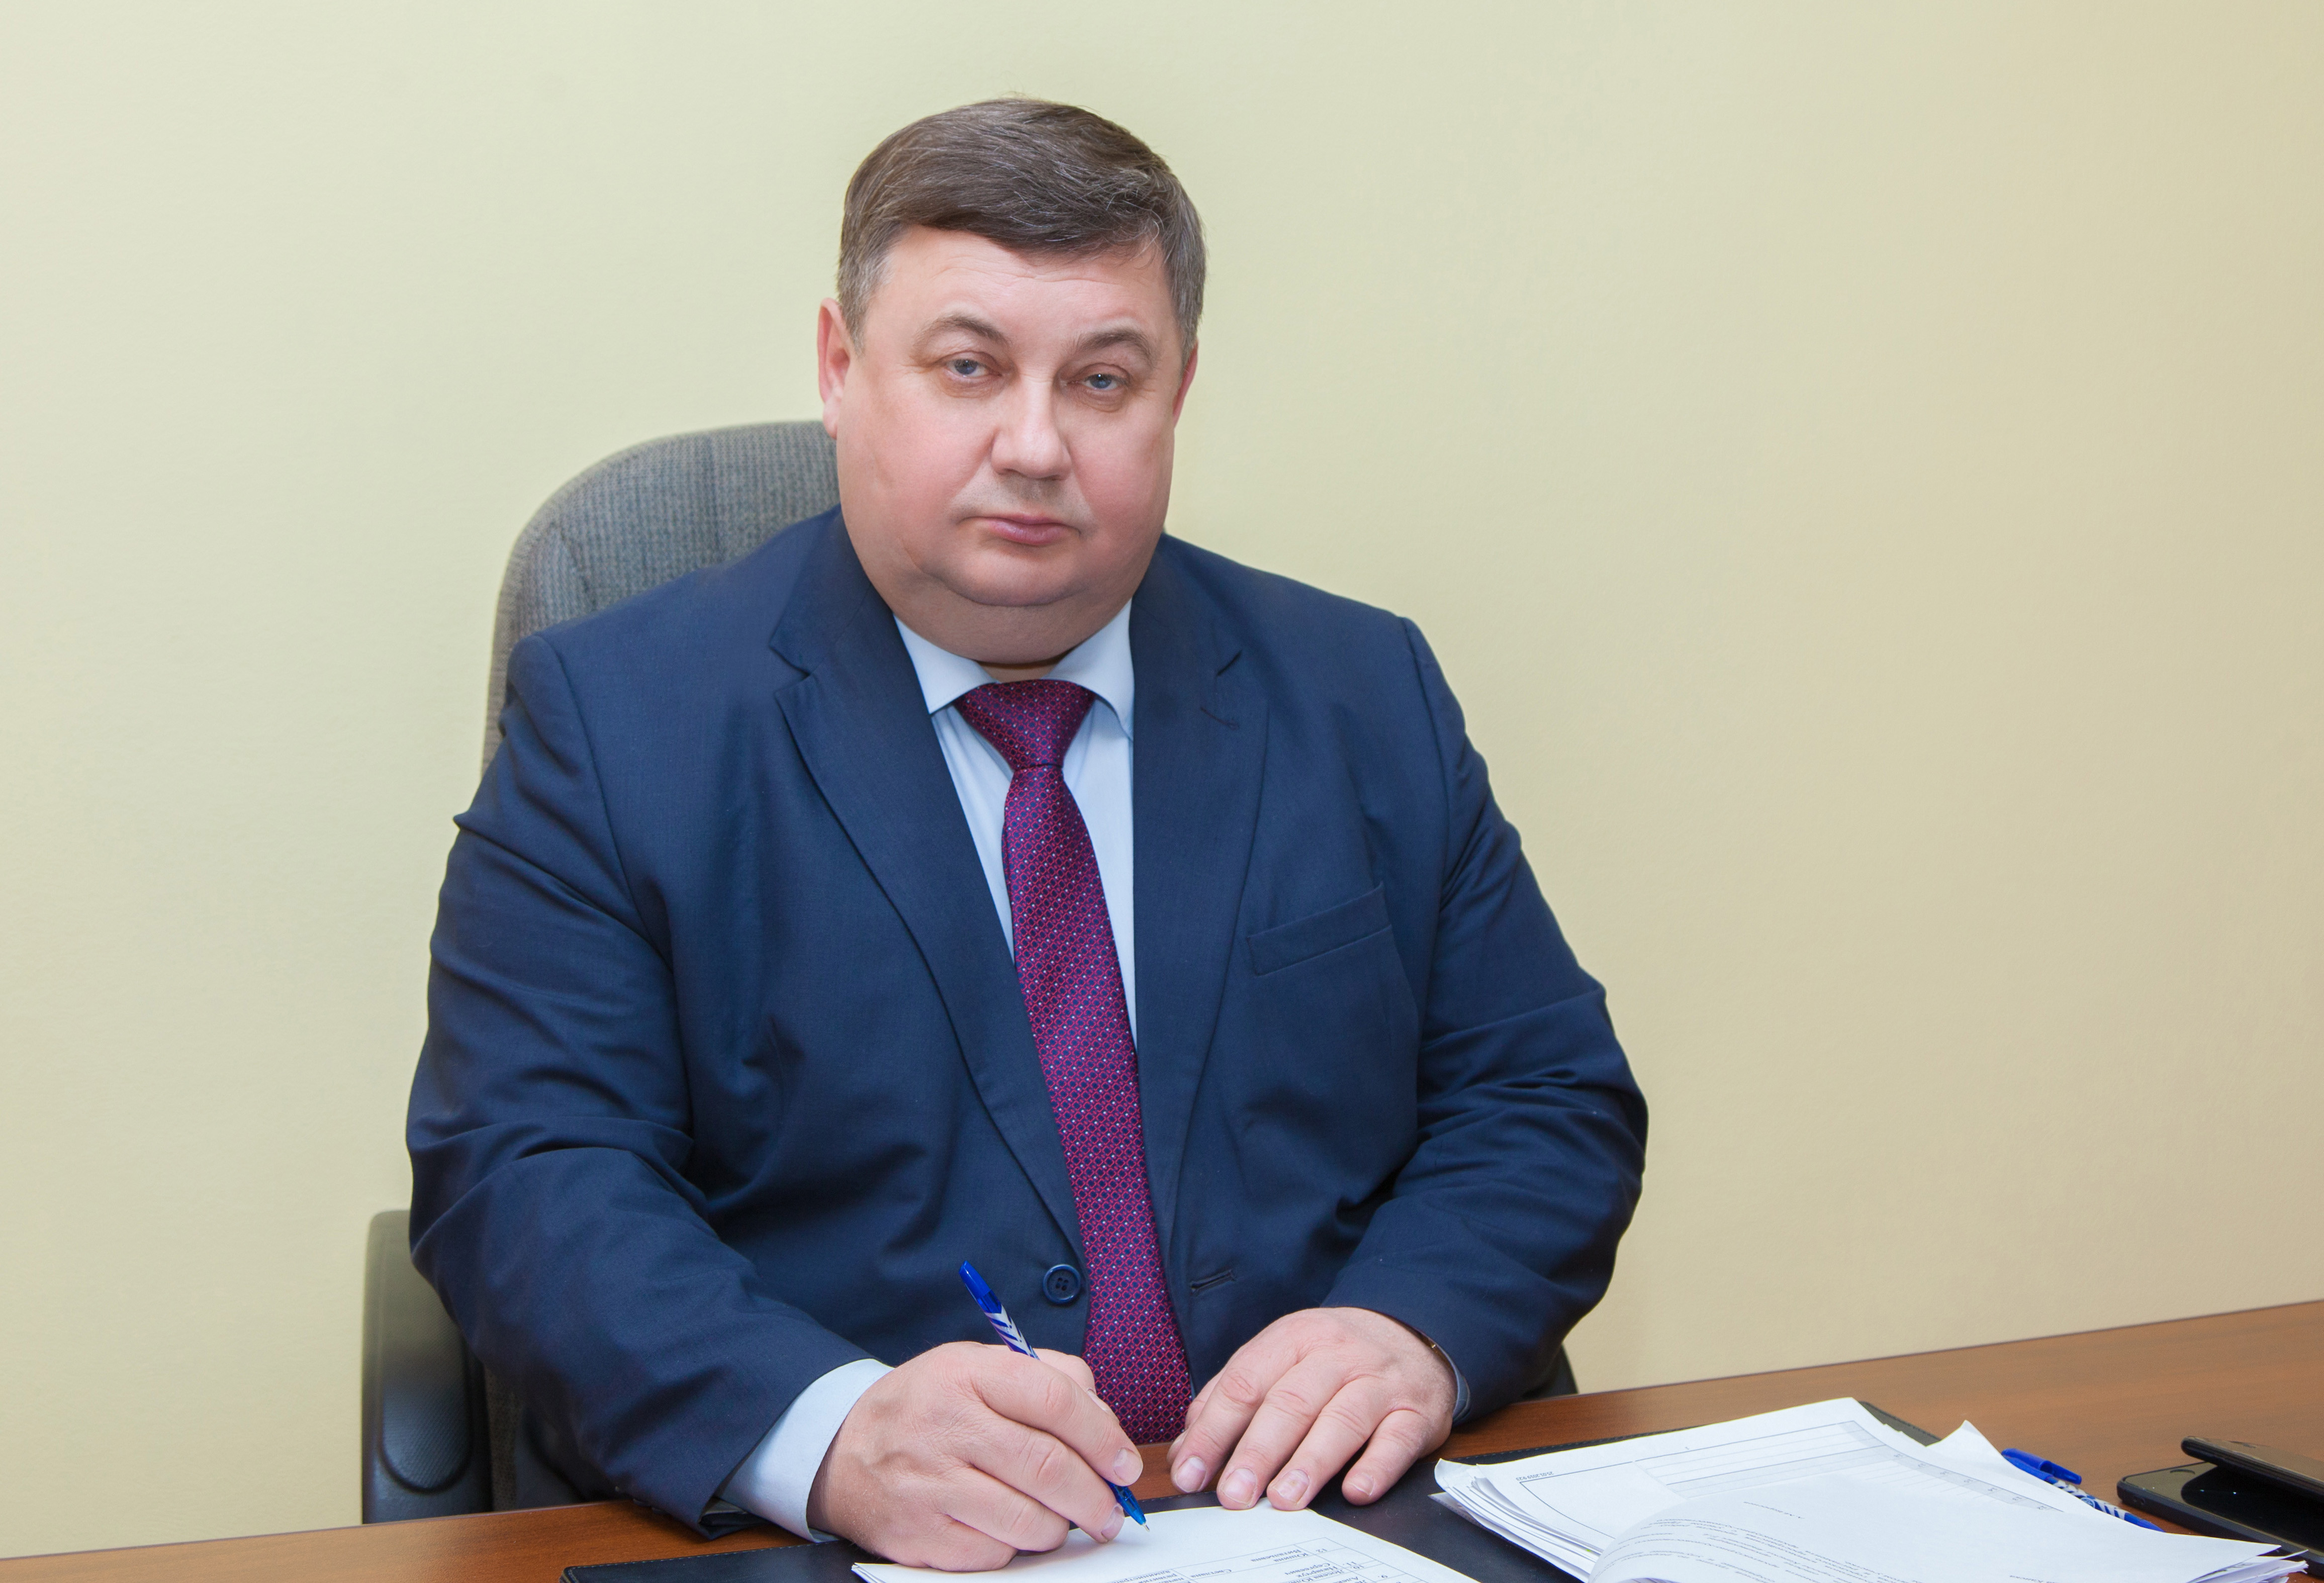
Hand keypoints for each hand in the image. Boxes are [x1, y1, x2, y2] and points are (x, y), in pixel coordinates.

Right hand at [806, 1342, 1143, 1568]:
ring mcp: (929, 1485)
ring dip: (1062, 1527)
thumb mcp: (979, 1366)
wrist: (845, 1452)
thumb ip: (1048, 1379)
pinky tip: (1013, 1530)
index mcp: (967, 1374)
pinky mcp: (919, 1536)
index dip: (1102, 1435)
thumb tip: (1105, 1423)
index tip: (1125, 1463)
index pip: (1053, 1399)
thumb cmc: (930, 1408)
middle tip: (1113, 1509)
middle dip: (1096, 1496)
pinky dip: (1017, 1549)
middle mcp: (946, 1427)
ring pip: (1028, 1521)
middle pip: (1048, 1467)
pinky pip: (994, 1554)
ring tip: (1066, 1520)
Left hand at [1169, 1307, 1454, 1510]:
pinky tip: (1356, 1491)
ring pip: (1342, 1419)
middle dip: (1258, 1451)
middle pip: (1291, 1401)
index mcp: (1294, 1337)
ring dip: (1311, 1461)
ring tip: (1284, 1498)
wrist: (1414, 1334)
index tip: (1190, 1472)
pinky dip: (1377, 1467)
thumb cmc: (1334, 1357)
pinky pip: (1398, 1439)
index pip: (1245, 1382)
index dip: (1213, 1430)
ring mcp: (1380, 1381)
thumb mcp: (1281, 1359)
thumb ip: (1232, 1400)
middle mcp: (1336, 1354)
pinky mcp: (1416, 1411)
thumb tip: (1187, 1452)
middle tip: (1234, 1494)